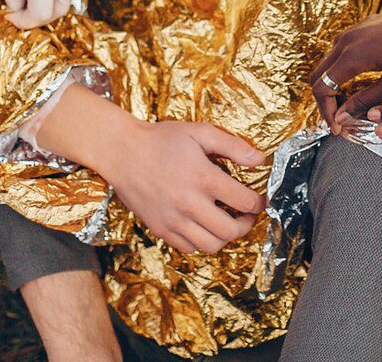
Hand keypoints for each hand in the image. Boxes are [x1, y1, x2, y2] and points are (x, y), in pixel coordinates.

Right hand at [101, 121, 266, 254]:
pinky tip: (202, 225)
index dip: (258, 202)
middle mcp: (189, 203)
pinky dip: (201, 242)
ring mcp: (173, 220)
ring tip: (226, 222)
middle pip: (231, 231)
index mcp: (203, 178)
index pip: (244, 202)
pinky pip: (189, 248)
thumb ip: (233, 145)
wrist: (122, 152)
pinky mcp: (160, 229)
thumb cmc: (162, 139)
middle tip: (246, 215)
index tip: (259, 199)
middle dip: (246, 224)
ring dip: (225, 237)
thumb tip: (259, 159)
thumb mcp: (200, 132)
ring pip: (211, 245)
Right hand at [309, 0, 381, 128]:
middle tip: (340, 121)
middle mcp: (346, 40)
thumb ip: (365, 100)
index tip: (338, 128)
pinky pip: (341, 51)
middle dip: (325, 101)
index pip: (322, 88)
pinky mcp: (361, 26)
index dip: (326, 112)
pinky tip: (359, 83)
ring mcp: (352, 30)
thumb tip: (341, 118)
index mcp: (352, 56)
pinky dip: (341, 70)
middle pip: (318, 75)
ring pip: (328, 63)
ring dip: (332, 85)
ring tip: (350, 105)